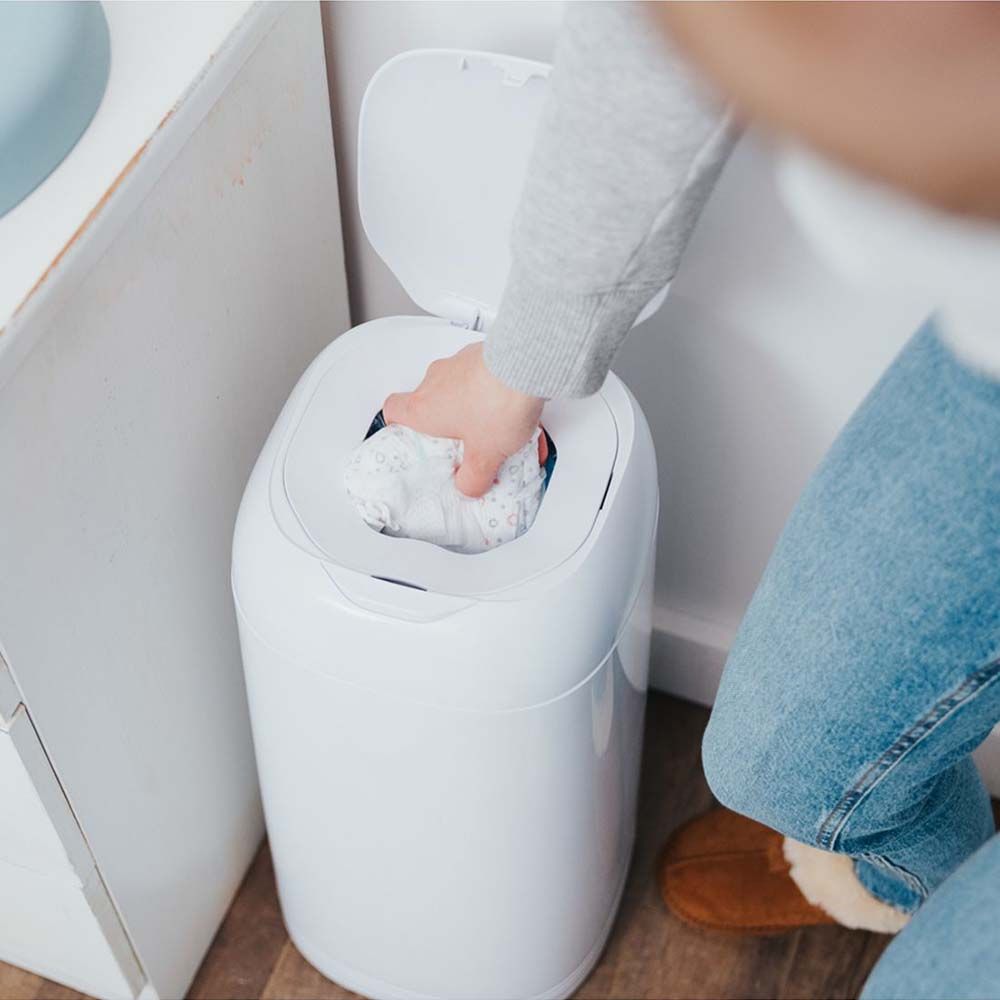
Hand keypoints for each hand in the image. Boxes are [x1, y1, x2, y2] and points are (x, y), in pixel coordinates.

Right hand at [383, 343, 544, 497]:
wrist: (526, 365)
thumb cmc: (495, 404)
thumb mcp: (484, 458)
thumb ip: (473, 479)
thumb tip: (469, 486)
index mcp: (423, 407)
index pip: (393, 410)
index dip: (399, 426)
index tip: (412, 439)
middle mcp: (436, 381)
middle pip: (432, 404)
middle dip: (451, 426)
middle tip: (469, 444)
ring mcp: (460, 364)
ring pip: (463, 392)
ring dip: (480, 413)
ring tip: (506, 435)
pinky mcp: (485, 354)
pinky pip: (488, 381)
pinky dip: (501, 399)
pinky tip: (523, 420)